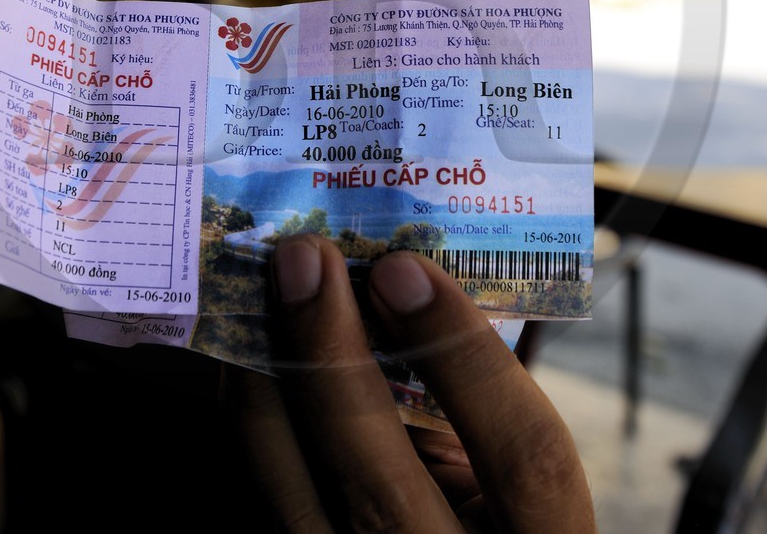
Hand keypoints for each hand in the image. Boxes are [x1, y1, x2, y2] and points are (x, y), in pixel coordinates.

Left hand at [228, 234, 594, 531]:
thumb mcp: (512, 471)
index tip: (407, 268)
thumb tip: (390, 279)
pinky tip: (242, 358)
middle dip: (331, 359)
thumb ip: (472, 395)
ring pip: (292, 501)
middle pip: (378, 488)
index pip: (525, 460)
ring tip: (259, 292)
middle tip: (304, 258)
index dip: (468, 361)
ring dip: (263, 382)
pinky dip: (248, 420)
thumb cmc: (493, 513)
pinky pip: (262, 496)